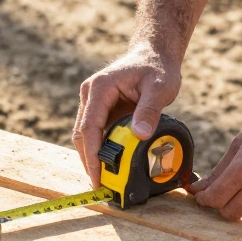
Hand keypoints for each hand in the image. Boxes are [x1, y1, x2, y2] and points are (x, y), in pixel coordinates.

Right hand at [72, 43, 180, 186]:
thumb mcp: (160, 87)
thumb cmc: (157, 68)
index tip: (97, 177)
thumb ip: (150, 110)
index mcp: (100, 88)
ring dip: (92, 156)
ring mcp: (93, 101)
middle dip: (88, 160)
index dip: (91, 155)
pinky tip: (109, 164)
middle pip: (82, 134)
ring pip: (85, 134)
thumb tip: (140, 135)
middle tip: (101, 185)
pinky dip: (100, 149)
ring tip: (104, 180)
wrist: (154, 54)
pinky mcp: (100, 108)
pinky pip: (95, 132)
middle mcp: (90, 94)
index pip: (89, 127)